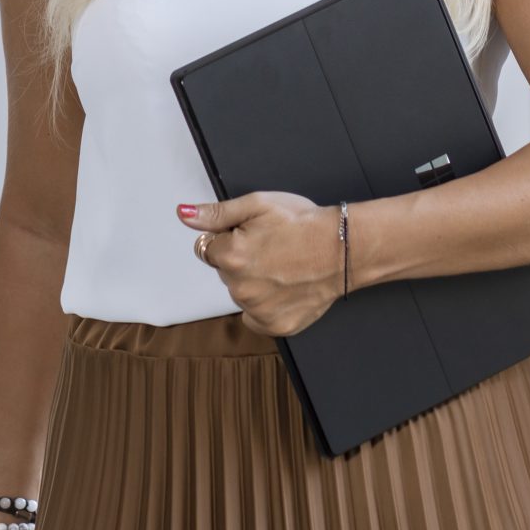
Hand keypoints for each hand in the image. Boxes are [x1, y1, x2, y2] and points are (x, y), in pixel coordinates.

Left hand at [178, 193, 340, 335]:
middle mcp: (240, 287)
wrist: (344, 248)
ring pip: (241, 293)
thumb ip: (217, 213)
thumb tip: (185, 215)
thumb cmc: (305, 224)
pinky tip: (283, 288)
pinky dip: (265, 306)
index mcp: (231, 255)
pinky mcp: (275, 326)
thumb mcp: (258, 204)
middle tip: (272, 248)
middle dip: (241, 260)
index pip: (209, 248)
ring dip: (254, 282)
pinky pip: (256, 318)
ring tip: (283, 266)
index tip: (253, 235)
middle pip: (225, 272)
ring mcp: (257, 310)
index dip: (230, 238)